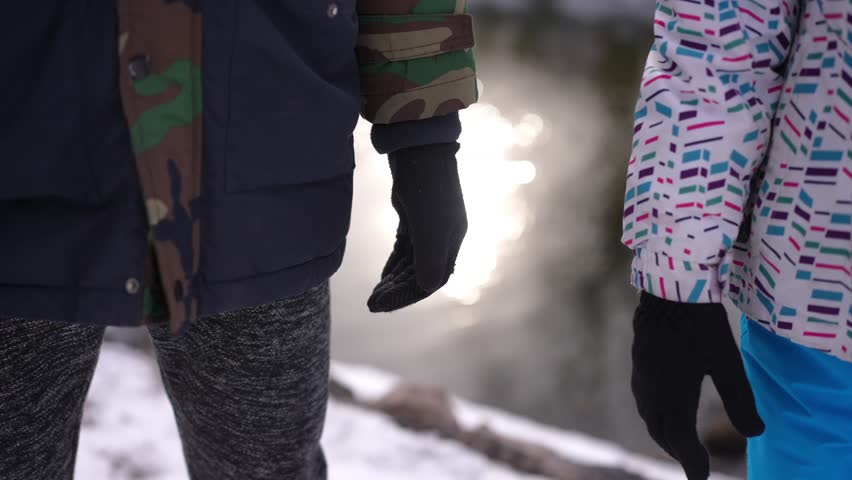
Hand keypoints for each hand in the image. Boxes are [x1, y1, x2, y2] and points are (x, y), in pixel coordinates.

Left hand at [368, 143, 466, 311]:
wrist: (419, 146)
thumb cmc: (426, 185)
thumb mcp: (428, 224)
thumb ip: (429, 258)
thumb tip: (426, 288)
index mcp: (450, 242)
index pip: (430, 281)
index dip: (406, 297)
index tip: (381, 305)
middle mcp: (443, 238)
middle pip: (419, 275)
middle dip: (396, 292)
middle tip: (371, 304)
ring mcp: (429, 227)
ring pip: (411, 264)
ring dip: (393, 282)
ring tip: (373, 296)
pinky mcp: (415, 218)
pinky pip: (404, 250)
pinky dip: (394, 266)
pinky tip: (382, 278)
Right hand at [631, 292, 763, 478]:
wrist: (669, 289)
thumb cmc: (701, 324)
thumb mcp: (727, 363)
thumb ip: (740, 401)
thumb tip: (757, 433)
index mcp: (673, 395)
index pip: (681, 440)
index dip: (692, 463)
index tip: (701, 479)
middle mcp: (652, 391)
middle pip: (661, 432)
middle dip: (677, 451)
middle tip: (693, 464)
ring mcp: (642, 376)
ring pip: (649, 417)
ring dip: (663, 434)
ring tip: (678, 441)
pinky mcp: (639, 363)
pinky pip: (643, 401)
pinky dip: (655, 415)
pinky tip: (663, 408)